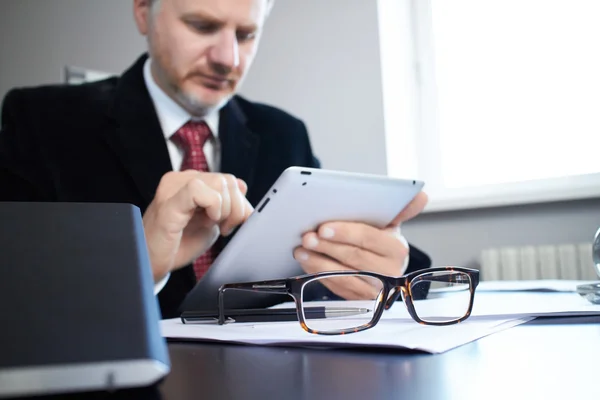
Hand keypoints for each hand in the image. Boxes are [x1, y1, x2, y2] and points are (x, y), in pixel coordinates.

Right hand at [143, 170, 252, 281]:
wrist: (153, 264)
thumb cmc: (179, 244)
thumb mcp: (211, 221)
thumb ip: (227, 203)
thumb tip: (242, 185)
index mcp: (190, 182)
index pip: (228, 180)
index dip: (239, 203)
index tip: (231, 224)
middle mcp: (180, 180)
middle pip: (227, 180)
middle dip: (236, 208)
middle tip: (224, 228)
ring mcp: (173, 189)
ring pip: (219, 182)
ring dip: (226, 209)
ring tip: (212, 225)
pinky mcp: (168, 203)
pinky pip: (198, 190)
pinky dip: (213, 206)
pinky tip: (207, 222)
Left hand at [293, 191, 427, 299]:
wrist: (383, 264)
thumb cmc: (382, 239)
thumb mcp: (392, 223)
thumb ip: (402, 208)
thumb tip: (422, 194)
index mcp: (397, 249)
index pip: (368, 238)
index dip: (345, 233)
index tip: (323, 227)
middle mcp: (389, 272)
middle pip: (353, 258)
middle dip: (327, 247)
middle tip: (307, 237)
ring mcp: (375, 290)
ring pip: (343, 276)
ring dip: (318, 263)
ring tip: (301, 250)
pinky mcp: (361, 300)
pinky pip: (337, 289)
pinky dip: (319, 275)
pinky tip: (307, 263)